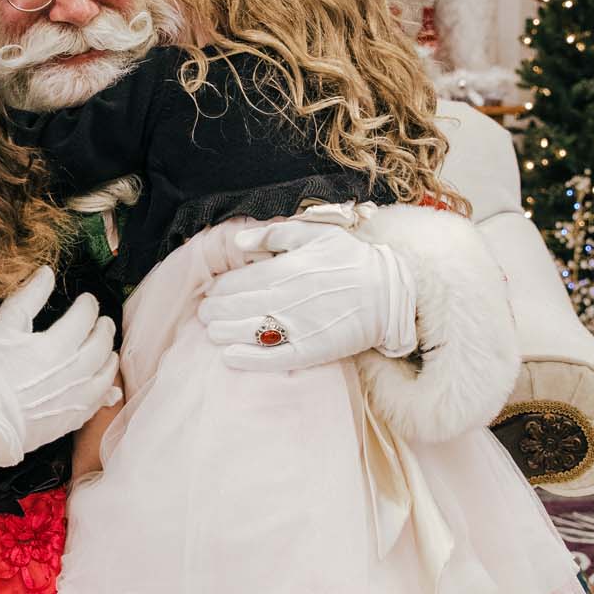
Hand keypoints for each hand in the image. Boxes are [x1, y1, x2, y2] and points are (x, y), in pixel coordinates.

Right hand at [0, 267, 120, 469]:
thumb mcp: (2, 328)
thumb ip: (28, 297)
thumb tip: (46, 273)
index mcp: (56, 346)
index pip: (85, 317)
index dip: (87, 304)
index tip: (86, 301)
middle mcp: (73, 372)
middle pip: (101, 343)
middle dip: (104, 328)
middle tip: (102, 321)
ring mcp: (76, 397)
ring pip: (106, 373)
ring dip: (109, 357)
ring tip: (106, 349)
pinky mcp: (72, 418)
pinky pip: (100, 401)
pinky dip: (107, 391)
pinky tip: (108, 387)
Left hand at [198, 220, 416, 371]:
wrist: (389, 294)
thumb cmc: (351, 260)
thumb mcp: (316, 234)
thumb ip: (276, 234)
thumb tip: (241, 242)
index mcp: (289, 268)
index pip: (241, 280)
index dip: (220, 288)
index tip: (211, 292)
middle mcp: (290, 297)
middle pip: (238, 307)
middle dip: (215, 311)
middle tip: (204, 314)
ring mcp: (300, 326)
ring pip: (249, 331)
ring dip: (223, 333)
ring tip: (211, 333)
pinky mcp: (311, 350)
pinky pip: (273, 357)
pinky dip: (247, 359)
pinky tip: (228, 357)